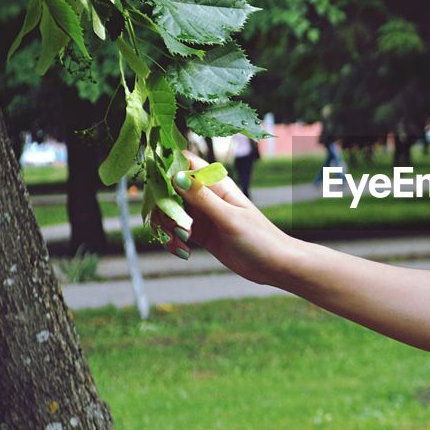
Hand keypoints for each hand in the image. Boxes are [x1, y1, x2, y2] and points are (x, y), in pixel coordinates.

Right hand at [149, 150, 299, 285]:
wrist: (274, 265)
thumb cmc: (259, 238)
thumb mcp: (229, 218)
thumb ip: (202, 198)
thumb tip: (175, 176)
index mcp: (217, 184)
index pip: (184, 163)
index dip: (165, 168)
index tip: (154, 186)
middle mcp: (206, 196)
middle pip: (169, 189)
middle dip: (163, 207)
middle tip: (174, 226)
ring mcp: (202, 214)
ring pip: (169, 212)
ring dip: (167, 227)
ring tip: (181, 242)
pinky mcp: (200, 232)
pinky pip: (175, 231)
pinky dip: (172, 240)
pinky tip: (183, 251)